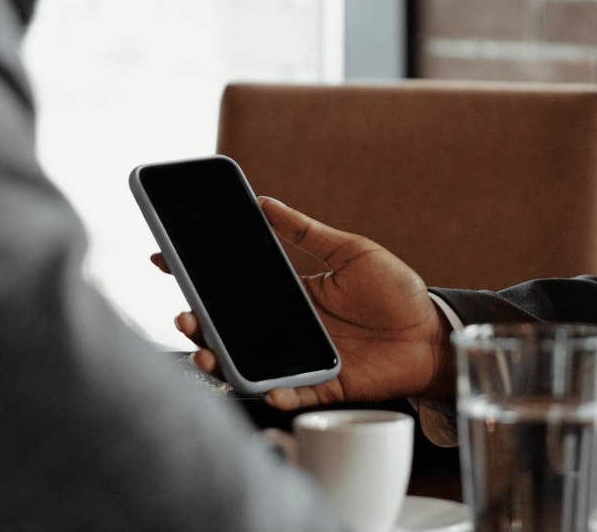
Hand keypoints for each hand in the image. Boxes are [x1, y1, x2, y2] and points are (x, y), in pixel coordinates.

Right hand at [153, 197, 452, 410]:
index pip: (236, 285)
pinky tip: (267, 388)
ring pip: (251, 364)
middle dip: (199, 325)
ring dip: (223, 362)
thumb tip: (265, 202)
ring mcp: (305, 357)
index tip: (163, 259)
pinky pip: (295, 392)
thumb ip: (307, 232)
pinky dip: (279, 393)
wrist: (433, 330)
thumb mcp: (351, 251)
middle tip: (183, 315)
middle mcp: (291, 328)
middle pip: (233, 330)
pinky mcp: (327, 383)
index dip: (199, 275)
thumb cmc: (397, 291)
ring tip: (205, 352)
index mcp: (293, 294)